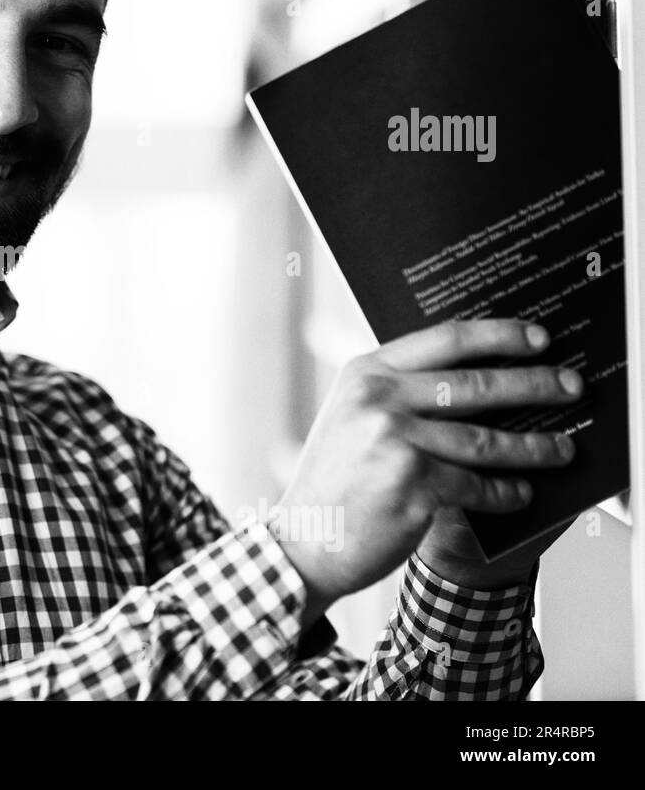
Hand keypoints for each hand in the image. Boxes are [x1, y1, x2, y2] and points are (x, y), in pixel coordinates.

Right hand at [275, 318, 580, 628]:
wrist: (304, 541)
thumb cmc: (335, 482)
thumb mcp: (353, 416)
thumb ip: (399, 391)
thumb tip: (476, 375)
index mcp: (366, 372)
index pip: (446, 339)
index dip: (500, 335)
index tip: (539, 338)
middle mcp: (379, 400)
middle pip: (476, 384)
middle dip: (535, 384)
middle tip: (570, 386)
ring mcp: (395, 442)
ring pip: (486, 439)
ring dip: (535, 446)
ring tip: (562, 448)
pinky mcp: (413, 486)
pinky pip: (478, 485)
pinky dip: (506, 492)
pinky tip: (521, 493)